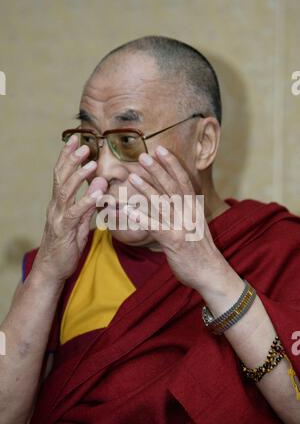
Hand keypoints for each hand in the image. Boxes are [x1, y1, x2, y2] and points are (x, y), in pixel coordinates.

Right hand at [33, 135, 106, 281]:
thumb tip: (99, 185)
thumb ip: (88, 205)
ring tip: (92, 163)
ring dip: (79, 176)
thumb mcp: (80, 222)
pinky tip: (96, 192)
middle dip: (72, 160)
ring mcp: (58, 218)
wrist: (52, 269)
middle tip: (84, 144)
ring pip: (66, 191)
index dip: (68, 157)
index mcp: (59, 203)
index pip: (61, 174)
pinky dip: (86, 201)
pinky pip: (75, 213)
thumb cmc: (67, 245)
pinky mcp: (64, 230)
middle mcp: (56, 207)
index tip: (76, 140)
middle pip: (61, 178)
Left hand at [124, 145, 225, 289]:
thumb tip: (172, 197)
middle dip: (157, 170)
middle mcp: (189, 214)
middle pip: (172, 187)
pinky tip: (129, 211)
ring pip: (163, 204)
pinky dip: (143, 218)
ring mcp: (182, 227)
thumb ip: (185, 210)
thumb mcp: (196, 225)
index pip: (183, 181)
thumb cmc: (200, 250)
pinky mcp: (174, 242)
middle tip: (142, 156)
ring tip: (132, 176)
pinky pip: (156, 227)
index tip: (160, 150)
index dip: (172, 164)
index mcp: (194, 208)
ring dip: (147, 189)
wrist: (212, 273)